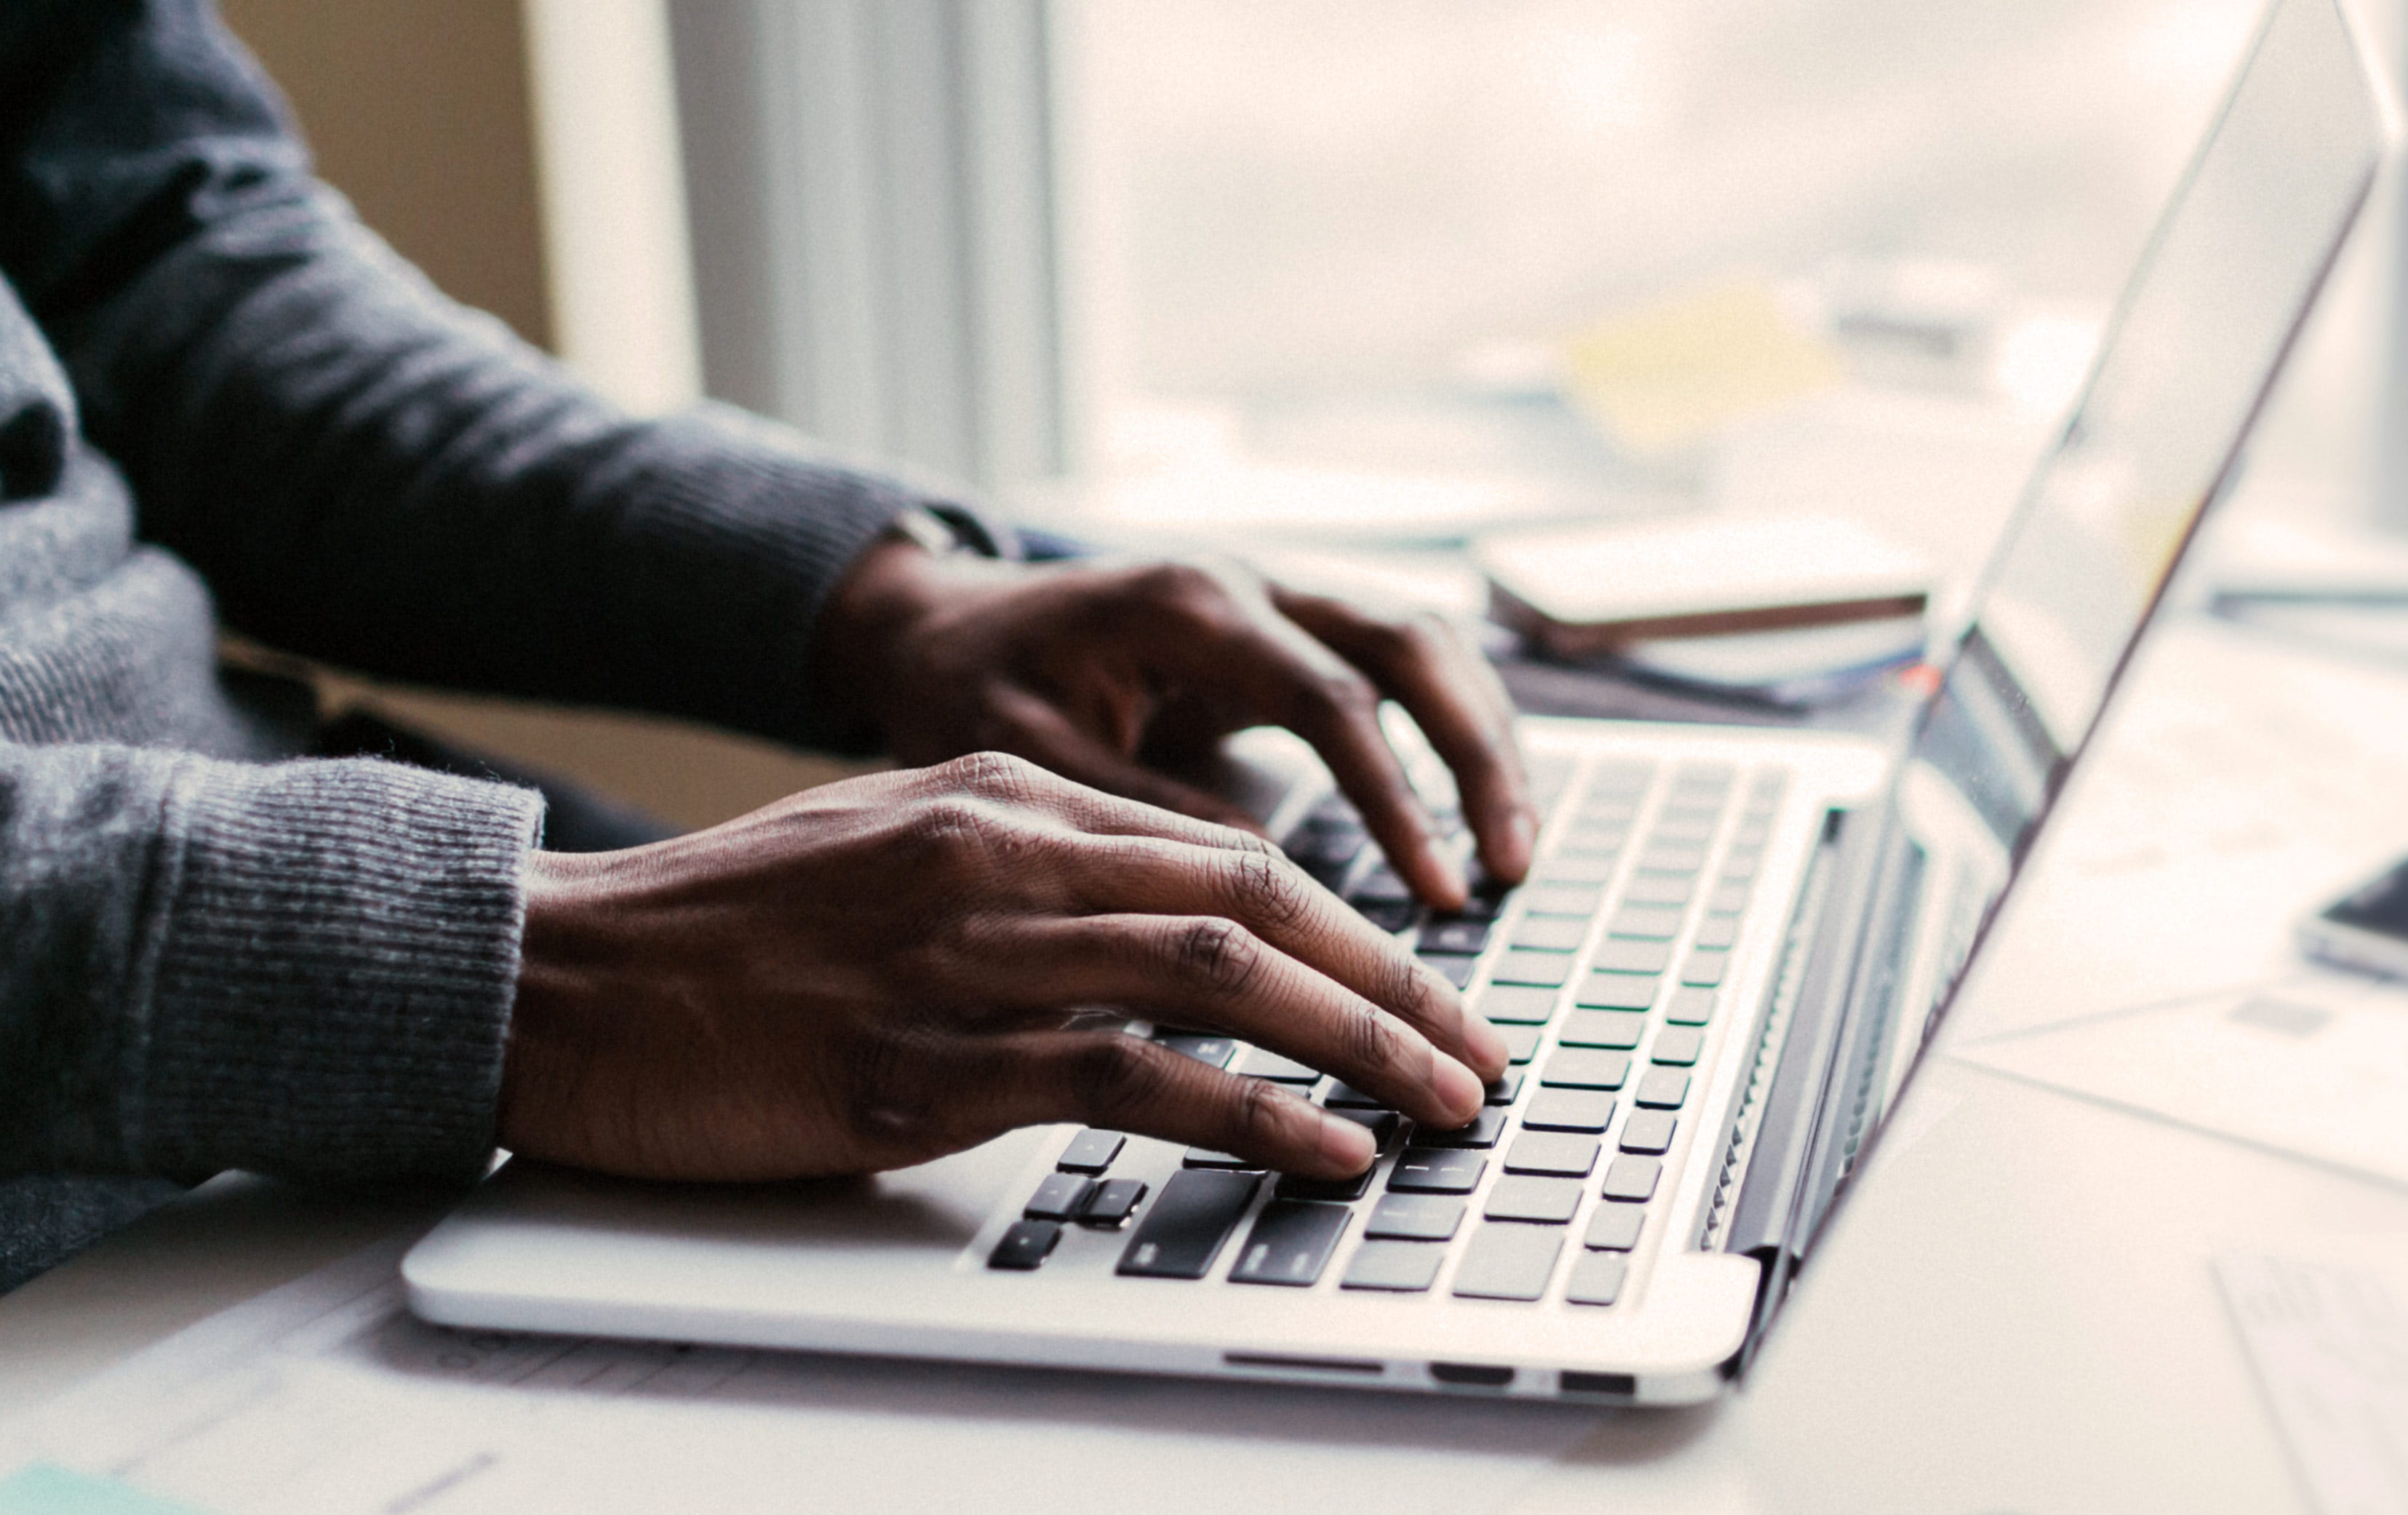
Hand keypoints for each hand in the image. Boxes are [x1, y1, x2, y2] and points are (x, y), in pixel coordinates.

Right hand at [500, 754, 1507, 1181]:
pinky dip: (1251, 1116)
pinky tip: (1324, 1149)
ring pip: (1224, 979)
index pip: (1235, 850)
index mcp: (1004, 798)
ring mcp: (967, 960)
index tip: (1434, 990)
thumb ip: (1024, 876)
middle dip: (1397, 986)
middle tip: (1481, 1054)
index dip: (1359, 927)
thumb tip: (1156, 933)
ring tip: (1446, 1104)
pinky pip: (1132, 1080)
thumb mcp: (893, 854)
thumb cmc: (719, 937)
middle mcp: (1004, 857)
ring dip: (1362, 1048)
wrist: (553, 978)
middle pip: (1263, 903)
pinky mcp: (924, 1066)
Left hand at [813, 542, 1534, 910]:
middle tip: (1513, 864)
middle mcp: (1251, 583)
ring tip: (1513, 850)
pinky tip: (1474, 806)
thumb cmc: (965, 685)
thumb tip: (1260, 890)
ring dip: (1483, 740)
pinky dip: (1452, 727)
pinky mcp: (1289, 624)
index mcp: (1186, 609)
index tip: (1435, 892)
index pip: (1333, 699)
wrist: (938, 616)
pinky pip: (1401, 659)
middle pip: (1414, 647)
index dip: (1397, 798)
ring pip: (1428, 641)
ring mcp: (1279, 592)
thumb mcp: (1020, 756)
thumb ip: (1138, 810)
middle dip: (1478, 757)